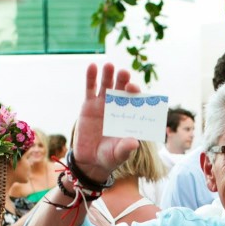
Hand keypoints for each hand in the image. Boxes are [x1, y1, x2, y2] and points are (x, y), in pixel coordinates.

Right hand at [72, 63, 141, 181]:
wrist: (90, 160)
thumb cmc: (109, 157)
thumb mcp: (118, 154)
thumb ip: (126, 149)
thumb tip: (134, 143)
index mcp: (129, 117)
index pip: (135, 101)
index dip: (135, 93)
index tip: (133, 89)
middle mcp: (118, 108)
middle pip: (122, 90)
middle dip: (124, 81)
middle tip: (124, 73)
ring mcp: (103, 104)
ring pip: (107, 85)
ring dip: (108, 74)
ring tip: (109, 65)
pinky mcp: (89, 105)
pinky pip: (90, 88)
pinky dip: (91, 77)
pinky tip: (92, 66)